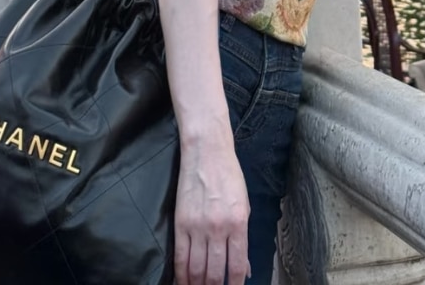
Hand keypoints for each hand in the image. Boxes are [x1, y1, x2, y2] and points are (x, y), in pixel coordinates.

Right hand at [174, 140, 250, 284]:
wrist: (207, 153)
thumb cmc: (230, 176)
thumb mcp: (244, 205)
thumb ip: (242, 238)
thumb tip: (242, 269)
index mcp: (238, 223)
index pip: (235, 266)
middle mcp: (218, 228)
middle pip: (214, 273)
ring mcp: (197, 227)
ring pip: (196, 269)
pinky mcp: (180, 223)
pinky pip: (179, 257)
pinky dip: (181, 275)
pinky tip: (183, 282)